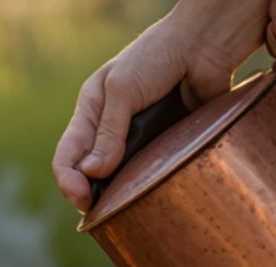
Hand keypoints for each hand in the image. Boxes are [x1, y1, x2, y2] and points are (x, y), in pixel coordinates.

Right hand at [52, 0, 275, 212]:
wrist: (208, 42)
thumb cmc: (159, 55)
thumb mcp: (123, 90)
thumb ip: (108, 133)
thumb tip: (93, 174)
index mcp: (92, 109)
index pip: (67, 156)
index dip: (69, 183)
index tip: (84, 201)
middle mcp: (112, 126)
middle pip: (91, 173)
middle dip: (92, 196)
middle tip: (105, 215)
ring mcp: (140, 136)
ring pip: (122, 177)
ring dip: (121, 194)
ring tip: (127, 213)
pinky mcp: (168, 141)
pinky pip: (155, 171)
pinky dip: (151, 185)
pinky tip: (155, 196)